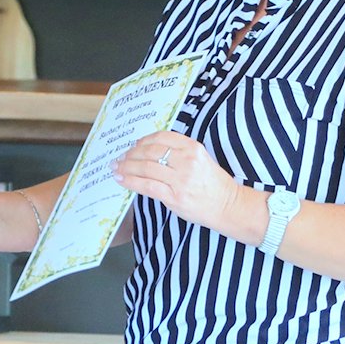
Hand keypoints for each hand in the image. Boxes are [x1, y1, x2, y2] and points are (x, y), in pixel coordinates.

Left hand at [113, 130, 247, 234]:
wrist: (228, 206)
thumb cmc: (214, 185)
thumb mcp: (201, 159)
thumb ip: (180, 153)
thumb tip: (150, 151)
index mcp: (193, 148)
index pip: (161, 137)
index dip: (143, 141)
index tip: (133, 145)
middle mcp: (186, 161)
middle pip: (150, 151)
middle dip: (130, 154)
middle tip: (120, 157)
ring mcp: (180, 179)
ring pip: (145, 167)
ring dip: (126, 166)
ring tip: (116, 167)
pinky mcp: (174, 197)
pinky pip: (147, 186)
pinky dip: (130, 181)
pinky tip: (121, 179)